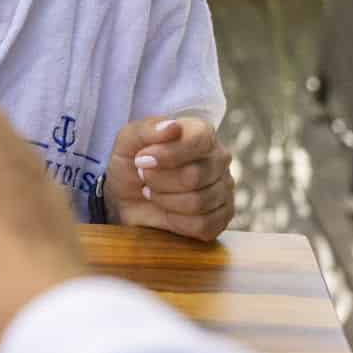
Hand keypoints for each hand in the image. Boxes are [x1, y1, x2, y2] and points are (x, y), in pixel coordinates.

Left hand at [103, 115, 231, 239]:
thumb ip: (147, 130)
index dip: (167, 154)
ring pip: (198, 203)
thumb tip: (173, 127)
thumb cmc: (132, 163)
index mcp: (202, 133)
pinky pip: (204, 225)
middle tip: (144, 178)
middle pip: (194, 176)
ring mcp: (224, 189)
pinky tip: (167, 211)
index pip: (199, 141)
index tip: (140, 160)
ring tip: (153, 192)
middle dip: (159, 181)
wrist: (127, 196)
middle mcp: (220, 159)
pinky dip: (176, 222)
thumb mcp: (128, 141)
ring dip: (165, 201)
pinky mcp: (222, 217)